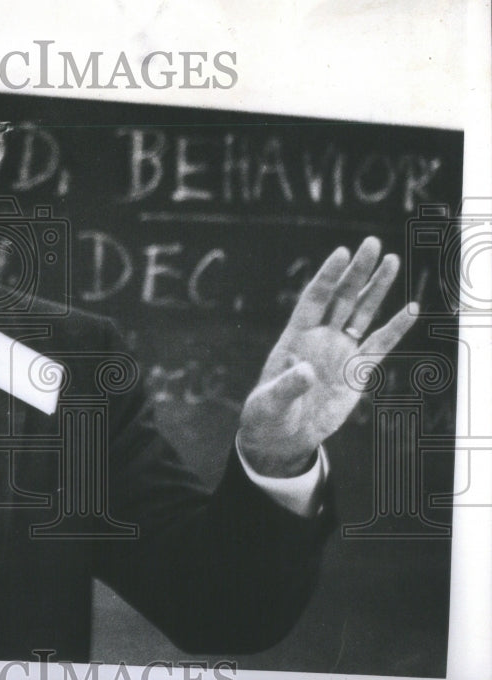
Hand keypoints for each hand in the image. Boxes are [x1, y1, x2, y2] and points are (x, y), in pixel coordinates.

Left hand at [238, 237, 416, 476]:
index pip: (314, 299)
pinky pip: (380, 346)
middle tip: (372, 243)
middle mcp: (320, 338)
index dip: (327, 277)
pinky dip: (395, 329)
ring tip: (391, 261)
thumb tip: (306, 371)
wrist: (282, 437)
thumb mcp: (271, 402)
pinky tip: (411, 310)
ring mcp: (339, 352)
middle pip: (342, 298)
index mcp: (295, 338)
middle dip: (357, 271)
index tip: (341, 252)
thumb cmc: (268, 415)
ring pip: (362, 313)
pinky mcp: (356, 372)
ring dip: (376, 289)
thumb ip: (288, 386)